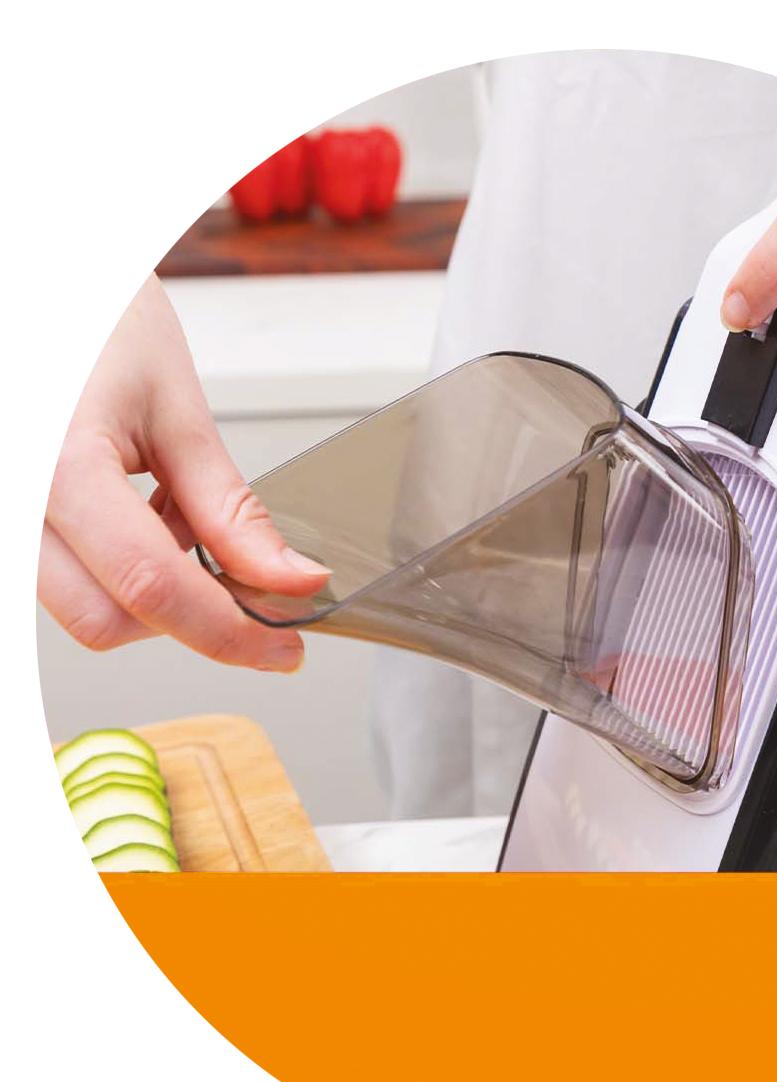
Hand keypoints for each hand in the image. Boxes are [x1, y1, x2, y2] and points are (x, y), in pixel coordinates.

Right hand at [40, 275, 328, 670]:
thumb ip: (232, 511)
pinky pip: (61, 581)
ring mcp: (0, 514)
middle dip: (187, 615)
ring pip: (82, 610)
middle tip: (245, 578)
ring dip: (151, 592)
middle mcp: (9, 502)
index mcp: (55, 466)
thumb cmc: (95, 320)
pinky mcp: (8, 524)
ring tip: (175, 517)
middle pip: (106, 621)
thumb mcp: (177, 412)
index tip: (284, 648)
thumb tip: (291, 580)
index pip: (153, 587)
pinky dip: (118, 571)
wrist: (36, 282)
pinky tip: (140, 517)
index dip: (231, 632)